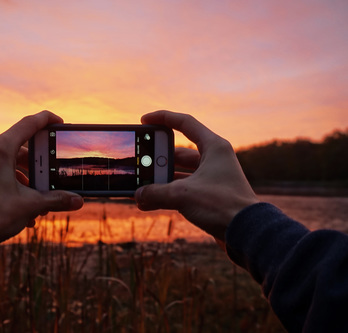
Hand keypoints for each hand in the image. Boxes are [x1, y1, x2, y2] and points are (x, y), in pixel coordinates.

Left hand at [0, 111, 83, 253]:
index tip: (60, 122)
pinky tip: (26, 212)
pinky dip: (16, 188)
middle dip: (41, 167)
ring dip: (30, 182)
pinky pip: (1, 176)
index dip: (47, 120)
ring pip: (12, 166)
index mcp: (0, 149)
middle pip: (22, 149)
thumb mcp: (29, 205)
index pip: (29, 124)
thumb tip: (77, 200)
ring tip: (42, 203)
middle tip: (55, 178)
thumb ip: (56, 199)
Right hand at [135, 110, 258, 241]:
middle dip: (157, 159)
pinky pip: (184, 189)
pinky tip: (150, 202)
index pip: (185, 123)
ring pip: (180, 173)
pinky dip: (168, 194)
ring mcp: (212, 178)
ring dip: (160, 180)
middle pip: (179, 152)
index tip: (144, 120)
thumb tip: (138, 195)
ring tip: (141, 186)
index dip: (163, 118)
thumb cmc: (222, 205)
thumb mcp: (182, 195)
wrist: (247, 232)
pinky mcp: (210, 195)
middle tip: (140, 163)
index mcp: (214, 147)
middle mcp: (214, 159)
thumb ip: (156, 192)